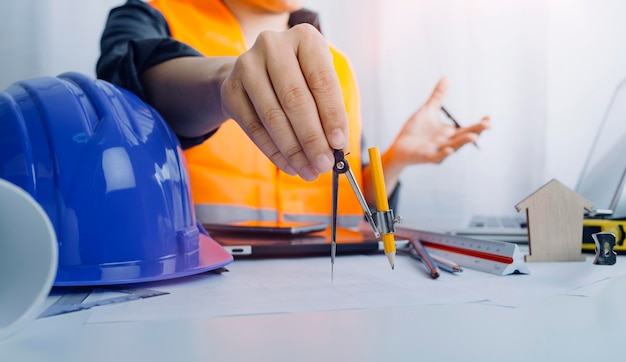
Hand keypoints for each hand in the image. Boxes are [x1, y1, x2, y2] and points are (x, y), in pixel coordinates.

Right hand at [220, 24, 348, 180]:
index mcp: (304, 38)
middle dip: (312, 138)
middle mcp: (273, 45)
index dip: (332, 115)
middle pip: (295, 99)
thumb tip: (335, 146)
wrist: (252, 72)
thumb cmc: (297, 78)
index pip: (322, 81)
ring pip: (273, 117)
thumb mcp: (316, 82)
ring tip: (309, 170)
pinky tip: (289, 165)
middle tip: (324, 164)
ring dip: (294, 150)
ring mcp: (247, 66)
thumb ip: (328, 109)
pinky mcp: (230, 89)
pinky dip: (274, 152)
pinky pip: (254, 128)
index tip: (339, 144)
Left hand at [388, 77, 489, 165]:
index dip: (479, 124)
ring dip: (463, 142)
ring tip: (473, 136)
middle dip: (477, 131)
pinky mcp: (426, 157)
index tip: (489, 117)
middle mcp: (447, 142)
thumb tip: (447, 77)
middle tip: (488, 125)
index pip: (469, 128)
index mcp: (449, 132)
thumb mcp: (427, 110)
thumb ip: (438, 96)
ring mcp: (437, 150)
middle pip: (465, 137)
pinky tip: (449, 149)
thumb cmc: (414, 130)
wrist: (399, 147)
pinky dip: (444, 154)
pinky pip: (437, 157)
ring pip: (454, 147)